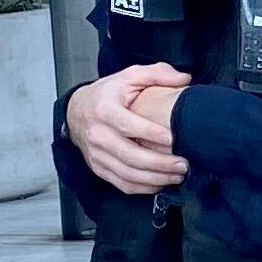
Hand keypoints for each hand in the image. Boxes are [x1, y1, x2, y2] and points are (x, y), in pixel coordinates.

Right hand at [65, 63, 193, 195]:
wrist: (76, 111)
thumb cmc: (107, 94)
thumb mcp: (129, 76)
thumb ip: (158, 74)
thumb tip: (185, 78)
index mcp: (104, 110)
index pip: (128, 125)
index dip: (151, 134)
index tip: (173, 139)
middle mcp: (98, 135)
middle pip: (130, 155)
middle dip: (160, 163)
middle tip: (183, 164)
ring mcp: (97, 155)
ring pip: (128, 174)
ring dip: (156, 178)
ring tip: (178, 175)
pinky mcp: (98, 168)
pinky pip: (122, 184)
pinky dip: (144, 187)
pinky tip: (162, 182)